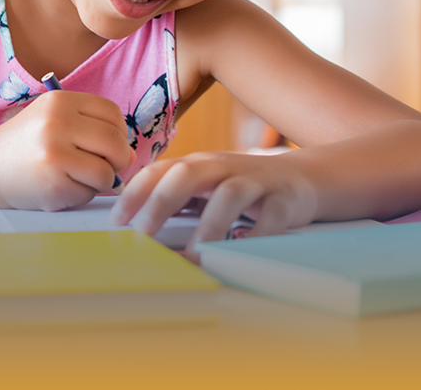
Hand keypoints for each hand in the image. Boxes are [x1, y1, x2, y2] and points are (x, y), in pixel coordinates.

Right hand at [0, 89, 132, 211]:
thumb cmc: (27, 144)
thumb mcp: (54, 119)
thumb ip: (91, 127)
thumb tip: (132, 153)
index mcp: (60, 101)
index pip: (113, 114)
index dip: (118, 133)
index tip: (108, 145)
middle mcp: (58, 123)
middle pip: (115, 143)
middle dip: (118, 160)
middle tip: (105, 167)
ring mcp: (55, 154)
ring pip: (106, 172)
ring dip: (99, 181)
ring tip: (77, 177)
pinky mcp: (53, 184)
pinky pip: (89, 194)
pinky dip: (81, 195)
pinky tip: (61, 187)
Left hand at [110, 151, 317, 250]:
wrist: (303, 178)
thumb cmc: (243, 187)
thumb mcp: (206, 185)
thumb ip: (175, 198)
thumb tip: (132, 224)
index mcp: (199, 164)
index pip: (160, 171)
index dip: (135, 192)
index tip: (116, 220)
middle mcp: (223, 167)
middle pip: (188, 174)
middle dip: (162, 201)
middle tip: (144, 233)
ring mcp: (255, 181)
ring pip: (229, 195)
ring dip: (208, 226)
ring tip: (194, 255)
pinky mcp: (284, 200)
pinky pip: (270, 217)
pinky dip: (255, 237)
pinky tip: (240, 255)